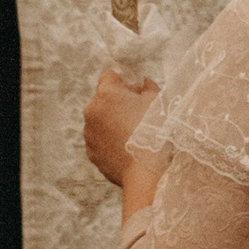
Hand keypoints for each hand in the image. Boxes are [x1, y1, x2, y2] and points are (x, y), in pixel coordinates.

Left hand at [85, 68, 157, 185]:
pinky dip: (111, 143)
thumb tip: (143, 83)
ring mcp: (89, 134)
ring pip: (101, 122)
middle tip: (140, 116)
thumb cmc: (157, 131)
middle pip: (103, 100)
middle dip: (118, 105)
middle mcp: (92, 111)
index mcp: (107, 93)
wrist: (148, 171)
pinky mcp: (92, 153)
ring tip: (136, 137)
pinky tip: (130, 151)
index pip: (110, 77)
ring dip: (113, 124)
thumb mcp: (159, 101)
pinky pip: (101, 142)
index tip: (138, 95)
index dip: (125, 84)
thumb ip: (148, 87)